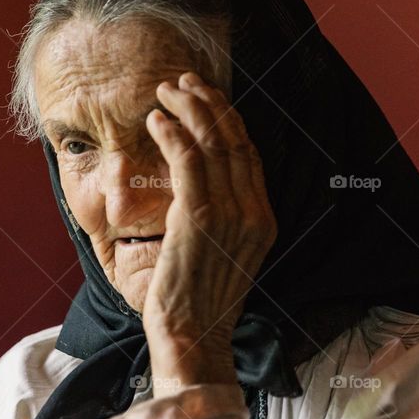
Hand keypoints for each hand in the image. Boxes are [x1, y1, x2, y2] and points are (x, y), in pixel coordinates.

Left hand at [142, 71, 276, 397]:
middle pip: (234, 140)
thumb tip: (201, 183)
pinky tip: (156, 119)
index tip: (204, 97)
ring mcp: (230, 215)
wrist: (193, 337)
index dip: (227, 119)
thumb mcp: (222, 255)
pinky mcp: (199, 219)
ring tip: (165, 91)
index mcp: (262, 219)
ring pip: (212, 143)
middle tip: (183, 81)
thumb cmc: (197, 300)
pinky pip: (188, 162)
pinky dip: (172, 134)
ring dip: (187, 109)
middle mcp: (253, 213)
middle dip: (208, 103)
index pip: (248, 154)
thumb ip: (222, 218)